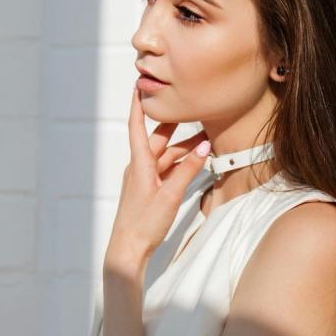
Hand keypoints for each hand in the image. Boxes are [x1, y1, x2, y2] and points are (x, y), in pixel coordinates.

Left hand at [104, 86, 210, 275]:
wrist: (129, 249)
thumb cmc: (144, 224)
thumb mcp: (171, 195)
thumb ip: (188, 169)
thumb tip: (204, 146)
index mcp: (139, 164)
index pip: (137, 126)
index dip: (138, 105)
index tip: (139, 85)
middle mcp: (139, 167)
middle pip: (158, 139)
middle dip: (175, 125)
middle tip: (190, 108)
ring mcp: (144, 179)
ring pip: (165, 156)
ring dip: (184, 148)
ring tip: (206, 139)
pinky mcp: (149, 190)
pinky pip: (166, 170)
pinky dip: (181, 165)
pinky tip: (196, 163)